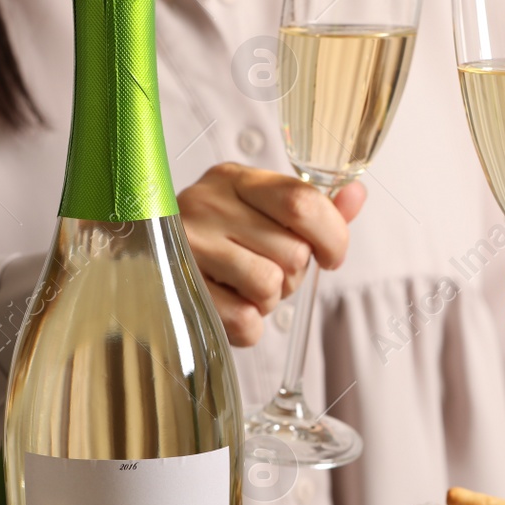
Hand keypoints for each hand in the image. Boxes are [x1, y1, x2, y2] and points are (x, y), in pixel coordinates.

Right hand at [177, 163, 365, 345]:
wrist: (148, 264)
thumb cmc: (220, 239)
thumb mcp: (263, 211)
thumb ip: (314, 207)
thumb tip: (356, 193)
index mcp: (235, 178)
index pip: (302, 202)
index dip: (332, 236)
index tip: (331, 256)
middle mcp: (206, 204)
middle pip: (293, 252)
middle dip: (293, 274)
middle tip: (266, 269)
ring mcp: (187, 246)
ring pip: (269, 286)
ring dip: (270, 299)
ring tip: (246, 286)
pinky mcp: (179, 290)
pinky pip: (244, 321)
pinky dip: (248, 326)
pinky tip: (229, 305)